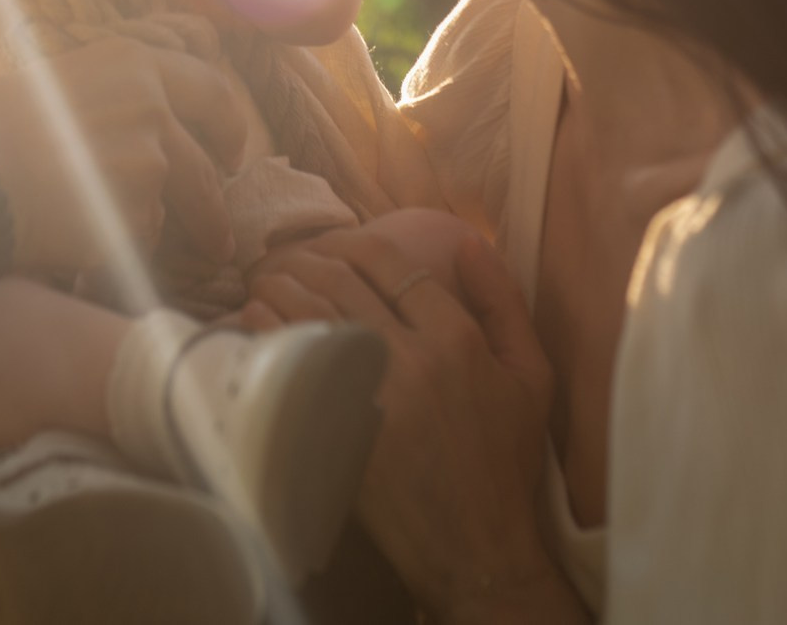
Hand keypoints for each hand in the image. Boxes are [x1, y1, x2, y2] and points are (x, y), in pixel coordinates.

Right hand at [0, 34, 250, 276]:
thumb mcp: (42, 72)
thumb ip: (95, 84)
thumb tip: (116, 100)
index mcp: (130, 61)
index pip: (211, 87)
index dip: (227, 123)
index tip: (229, 148)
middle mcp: (150, 106)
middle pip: (210, 161)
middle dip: (218, 201)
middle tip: (221, 227)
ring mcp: (146, 163)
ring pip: (175, 203)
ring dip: (176, 228)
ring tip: (197, 256)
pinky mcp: (131, 217)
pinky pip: (140, 237)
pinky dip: (123, 245)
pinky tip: (91, 243)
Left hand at [245, 226, 580, 622]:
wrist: (478, 546)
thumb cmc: (504, 460)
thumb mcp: (530, 375)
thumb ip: (503, 302)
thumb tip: (468, 240)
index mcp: (458, 340)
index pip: (393, 263)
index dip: (356, 242)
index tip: (336, 246)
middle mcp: (413, 360)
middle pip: (344, 280)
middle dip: (308, 258)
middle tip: (287, 259)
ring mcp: (371, 396)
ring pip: (311, 312)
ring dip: (280, 285)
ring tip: (265, 282)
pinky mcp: (339, 430)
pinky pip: (292, 362)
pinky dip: (268, 331)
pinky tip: (256, 321)